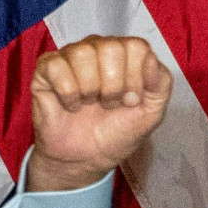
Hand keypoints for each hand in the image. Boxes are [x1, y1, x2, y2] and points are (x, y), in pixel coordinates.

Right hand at [27, 35, 173, 191]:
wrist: (85, 160)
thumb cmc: (116, 134)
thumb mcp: (151, 113)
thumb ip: (161, 83)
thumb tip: (150, 57)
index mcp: (125, 53)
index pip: (136, 47)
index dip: (135, 79)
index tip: (130, 102)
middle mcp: (98, 48)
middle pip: (111, 47)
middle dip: (113, 86)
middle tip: (108, 104)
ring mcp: (71, 56)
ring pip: (83, 54)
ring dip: (90, 89)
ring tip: (89, 104)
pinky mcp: (46, 69)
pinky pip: (57, 67)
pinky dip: (68, 93)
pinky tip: (71, 105)